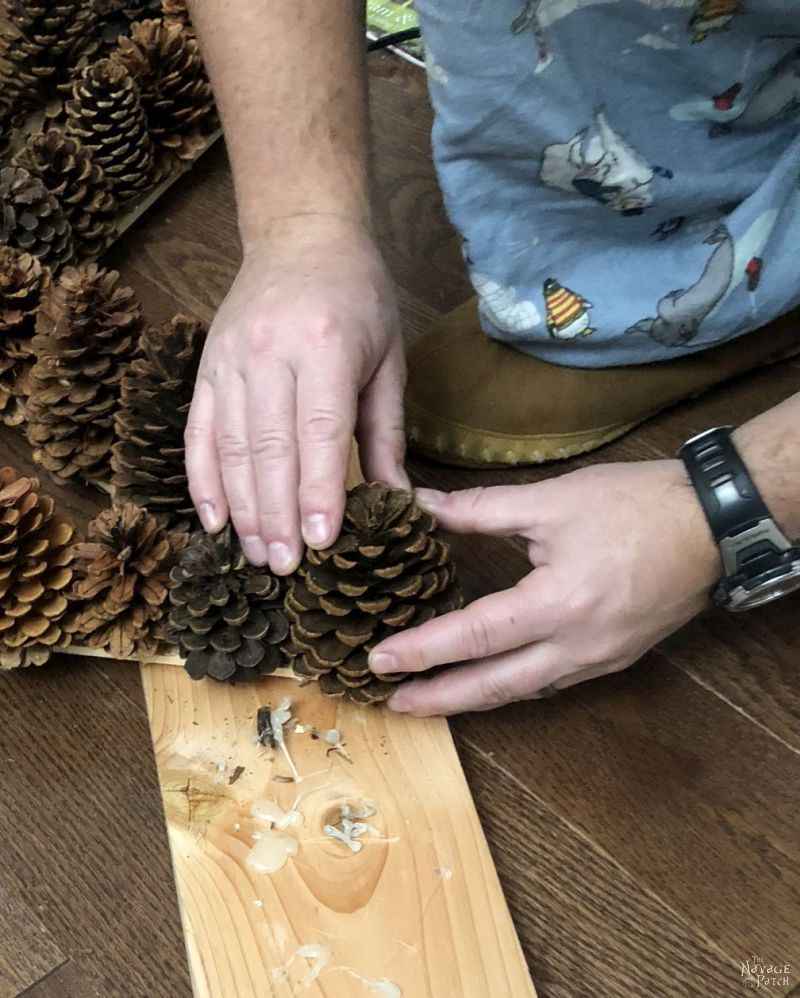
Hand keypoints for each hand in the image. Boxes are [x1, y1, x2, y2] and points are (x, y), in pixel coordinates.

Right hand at [185, 214, 407, 572]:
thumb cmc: (359, 297)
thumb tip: (396, 500)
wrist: (301, 234)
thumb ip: (385, 432)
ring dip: (241, 509)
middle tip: (285, 568)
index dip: (318, 491)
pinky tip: (215, 521)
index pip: (318, 432)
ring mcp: (228, 360)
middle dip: (276, 515)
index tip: (320, 542)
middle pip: (267, 448)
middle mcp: (268, 352)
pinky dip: (203, 480)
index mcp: (324, 346)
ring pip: (228, 447)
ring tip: (256, 557)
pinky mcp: (206, 368)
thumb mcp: (388, 357)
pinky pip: (197, 432)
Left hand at [368, 460, 721, 714]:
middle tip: (392, 704)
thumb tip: (422, 505)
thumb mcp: (552, 500)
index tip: (380, 660)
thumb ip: (480, 509)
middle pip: (495, 687)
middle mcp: (577, 647)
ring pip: (524, 692)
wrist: (712, 524)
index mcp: (558, 605)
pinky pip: (552, 684)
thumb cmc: (635, 506)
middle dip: (440, 699)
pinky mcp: (614, 659)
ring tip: (430, 697)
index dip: (422, 650)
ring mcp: (599, 660)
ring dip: (474, 698)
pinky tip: (491, 679)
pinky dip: (513, 686)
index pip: (474, 637)